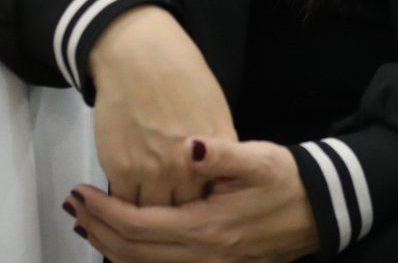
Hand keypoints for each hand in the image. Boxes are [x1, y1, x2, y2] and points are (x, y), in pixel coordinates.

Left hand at [65, 138, 319, 262]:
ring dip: (111, 247)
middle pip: (132, 254)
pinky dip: (136, 258)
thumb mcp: (258, 158)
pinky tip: (124, 244)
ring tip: (88, 224)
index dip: (104, 211)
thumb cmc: (287, 180)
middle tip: (74, 207)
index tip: (80, 192)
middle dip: (97, 230)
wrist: (322, 209)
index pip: (139, 226)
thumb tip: (190, 145)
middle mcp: (203, 257)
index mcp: (207, 228)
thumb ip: (221, 154)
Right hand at [89, 4, 235, 205]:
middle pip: (186, 210)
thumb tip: (217, 173)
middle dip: (179, 207)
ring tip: (149, 194)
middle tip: (170, 198)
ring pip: (154, 214)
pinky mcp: (121, 168)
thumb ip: (218, 147)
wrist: (136, 53)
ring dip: (151, 208)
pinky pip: (125, 203)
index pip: (216, 194)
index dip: (206, 198)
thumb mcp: (215, 109)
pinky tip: (128, 191)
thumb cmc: (177, 71)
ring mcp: (152, 170)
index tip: (198, 196)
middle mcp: (187, 166)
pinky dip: (126, 202)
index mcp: (216, 150)